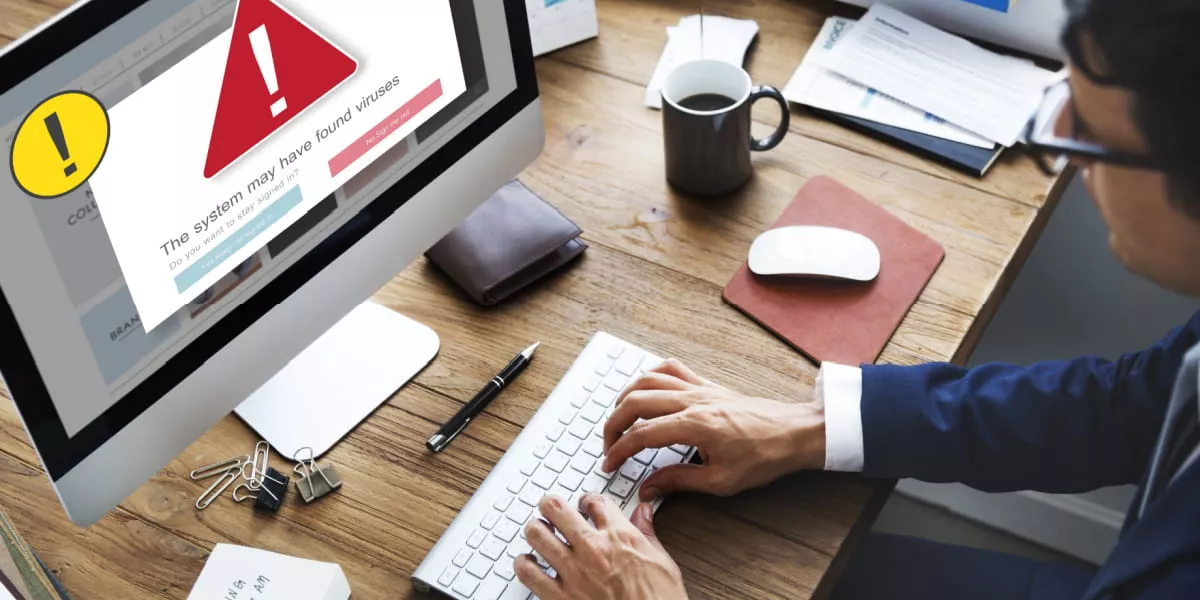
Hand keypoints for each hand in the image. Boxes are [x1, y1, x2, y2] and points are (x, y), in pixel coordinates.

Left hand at [516, 494, 687, 599]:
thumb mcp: (662, 562)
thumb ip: (647, 533)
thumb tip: (642, 513)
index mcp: (620, 537)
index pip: (594, 501)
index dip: (587, 500)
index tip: (584, 505)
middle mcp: (593, 549)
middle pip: (556, 508)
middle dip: (551, 506)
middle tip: (552, 511)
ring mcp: (574, 573)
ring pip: (536, 534)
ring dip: (536, 531)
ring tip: (539, 534)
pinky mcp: (560, 598)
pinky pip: (528, 573)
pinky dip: (524, 564)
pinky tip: (529, 564)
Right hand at [602, 359, 825, 500]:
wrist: (795, 433)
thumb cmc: (765, 456)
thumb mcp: (721, 481)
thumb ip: (679, 481)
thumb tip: (649, 488)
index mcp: (694, 425)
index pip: (641, 435)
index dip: (619, 451)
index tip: (609, 464)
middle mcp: (693, 401)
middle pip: (635, 402)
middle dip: (613, 424)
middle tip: (608, 445)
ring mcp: (700, 388)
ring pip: (648, 380)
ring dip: (626, 397)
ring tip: (619, 418)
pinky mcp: (708, 385)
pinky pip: (672, 368)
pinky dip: (651, 375)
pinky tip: (645, 388)